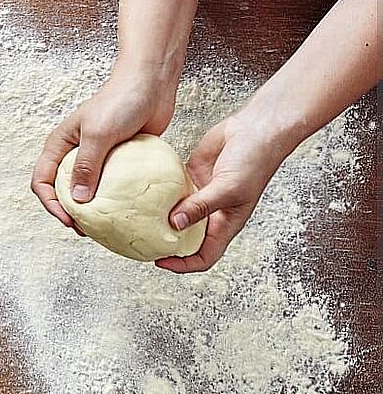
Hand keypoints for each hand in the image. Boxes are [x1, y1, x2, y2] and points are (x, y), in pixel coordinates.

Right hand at [31, 65, 177, 230]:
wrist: (151, 82)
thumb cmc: (121, 100)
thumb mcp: (98, 133)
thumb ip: (86, 166)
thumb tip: (78, 200)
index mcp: (60, 146)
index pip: (41, 181)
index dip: (50, 204)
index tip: (69, 219)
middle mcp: (74, 154)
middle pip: (61, 191)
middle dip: (69, 213)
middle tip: (86, 230)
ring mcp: (96, 159)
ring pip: (86, 192)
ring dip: (91, 211)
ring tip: (103, 226)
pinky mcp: (118, 162)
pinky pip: (111, 187)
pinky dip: (113, 202)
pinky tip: (124, 212)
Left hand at [155, 111, 296, 272]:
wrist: (257, 128)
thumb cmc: (255, 160)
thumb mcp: (228, 188)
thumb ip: (201, 206)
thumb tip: (174, 223)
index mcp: (225, 224)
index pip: (204, 256)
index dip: (183, 264)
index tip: (160, 261)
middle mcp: (212, 214)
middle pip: (185, 239)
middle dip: (165, 244)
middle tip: (140, 242)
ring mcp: (201, 196)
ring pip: (175, 216)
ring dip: (158, 219)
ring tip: (136, 221)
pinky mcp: (192, 178)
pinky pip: (171, 193)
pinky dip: (158, 196)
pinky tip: (143, 195)